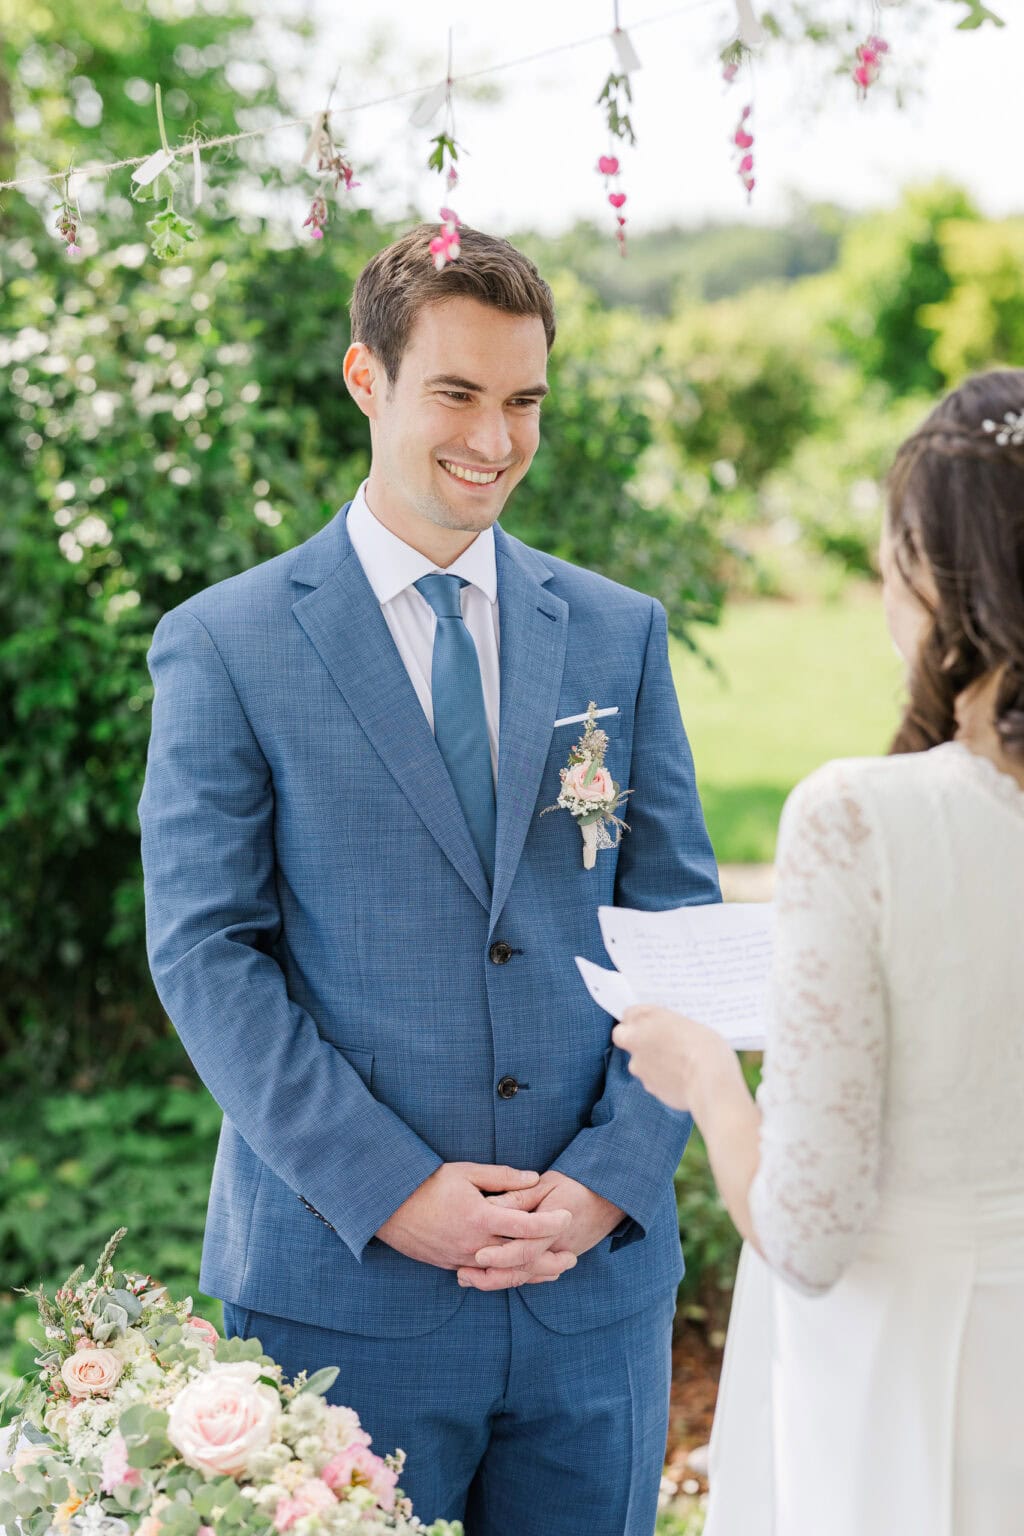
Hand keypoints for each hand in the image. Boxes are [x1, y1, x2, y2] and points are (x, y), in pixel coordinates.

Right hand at [374, 1163, 571, 1274]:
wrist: (388, 1208)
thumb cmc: (427, 1184)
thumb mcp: (466, 1173)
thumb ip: (502, 1177)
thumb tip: (534, 1179)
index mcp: (481, 1217)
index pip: (526, 1225)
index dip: (551, 1222)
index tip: (568, 1216)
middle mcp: (475, 1244)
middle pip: (521, 1257)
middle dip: (550, 1258)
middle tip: (572, 1257)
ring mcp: (463, 1259)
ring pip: (506, 1273)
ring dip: (533, 1273)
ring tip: (555, 1271)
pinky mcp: (453, 1266)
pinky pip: (487, 1276)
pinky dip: (508, 1276)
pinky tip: (520, 1274)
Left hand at [459, 1171, 623, 1289]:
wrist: (612, 1197)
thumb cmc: (578, 1183)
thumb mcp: (548, 1183)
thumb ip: (520, 1195)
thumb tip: (492, 1203)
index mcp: (553, 1225)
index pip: (525, 1247)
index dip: (501, 1254)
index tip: (477, 1256)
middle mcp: (557, 1247)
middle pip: (522, 1270)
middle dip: (491, 1276)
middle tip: (462, 1275)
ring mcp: (560, 1256)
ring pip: (527, 1277)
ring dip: (498, 1280)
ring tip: (469, 1278)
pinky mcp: (560, 1258)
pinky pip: (536, 1276)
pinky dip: (514, 1278)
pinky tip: (494, 1277)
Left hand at [611, 1005, 740, 1115]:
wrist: (709, 1081)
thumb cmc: (706, 1048)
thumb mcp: (690, 1025)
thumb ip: (670, 1027)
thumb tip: (668, 1033)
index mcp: (647, 1017)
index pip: (630, 1013)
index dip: (641, 1019)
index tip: (651, 1023)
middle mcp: (636, 1040)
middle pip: (623, 1036)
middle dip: (634, 1038)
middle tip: (655, 1041)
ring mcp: (639, 1066)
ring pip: (637, 1061)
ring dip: (650, 1061)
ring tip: (676, 1064)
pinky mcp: (648, 1086)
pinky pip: (650, 1079)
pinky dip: (660, 1078)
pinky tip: (679, 1079)